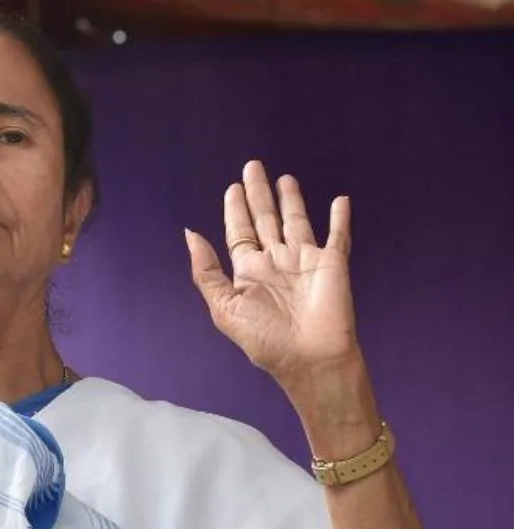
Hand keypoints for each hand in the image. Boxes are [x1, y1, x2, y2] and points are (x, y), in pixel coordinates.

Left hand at [185, 160, 360, 386]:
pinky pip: (338, 236)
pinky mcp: (332, 264)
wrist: (309, 359)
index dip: (235, 209)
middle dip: (258, 194)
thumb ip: (207, 272)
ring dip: (291, 200)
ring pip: (296, 221)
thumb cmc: (265, 339)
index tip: (232, 187)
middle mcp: (275, 262)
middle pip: (265, 219)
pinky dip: (340, 219)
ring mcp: (305, 261)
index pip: (240, 232)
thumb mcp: (224, 307)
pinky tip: (340, 200)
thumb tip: (190, 234)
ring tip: (283, 178)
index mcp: (249, 271)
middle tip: (252, 166)